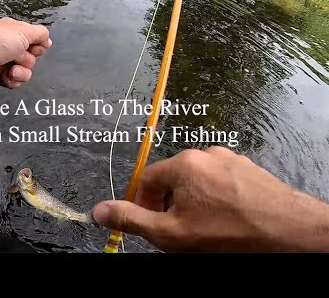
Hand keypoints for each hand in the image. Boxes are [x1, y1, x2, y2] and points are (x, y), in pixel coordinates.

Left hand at [0, 17, 51, 92]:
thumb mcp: (23, 31)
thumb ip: (40, 33)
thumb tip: (48, 39)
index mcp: (15, 32)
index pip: (36, 40)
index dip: (38, 45)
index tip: (34, 45)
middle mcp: (10, 47)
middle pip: (33, 57)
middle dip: (28, 58)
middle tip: (17, 55)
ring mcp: (5, 62)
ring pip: (27, 71)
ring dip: (22, 71)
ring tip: (10, 67)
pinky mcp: (0, 77)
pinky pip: (17, 82)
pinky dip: (13, 80)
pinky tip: (5, 75)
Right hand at [92, 147, 328, 251]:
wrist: (291, 233)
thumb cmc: (228, 234)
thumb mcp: (171, 234)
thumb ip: (131, 219)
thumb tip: (98, 210)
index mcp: (183, 163)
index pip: (148, 180)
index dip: (145, 205)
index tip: (153, 226)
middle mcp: (205, 153)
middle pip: (173, 180)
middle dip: (170, 206)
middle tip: (180, 232)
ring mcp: (230, 159)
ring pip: (197, 182)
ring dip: (193, 203)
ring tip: (205, 228)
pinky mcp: (248, 169)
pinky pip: (220, 182)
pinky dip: (215, 199)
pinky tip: (226, 220)